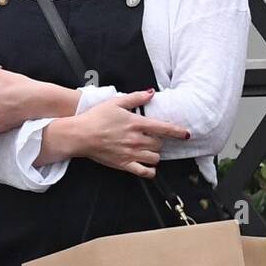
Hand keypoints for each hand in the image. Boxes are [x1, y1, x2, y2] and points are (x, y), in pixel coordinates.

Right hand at [69, 89, 190, 176]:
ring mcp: (131, 153)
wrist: (79, 135)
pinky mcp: (124, 164)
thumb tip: (151, 93)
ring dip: (154, 154)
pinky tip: (148, 166)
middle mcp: (136, 140)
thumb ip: (135, 98)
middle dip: (158, 141)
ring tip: (147, 150)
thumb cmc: (95, 118)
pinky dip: (150, 171)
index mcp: (136, 124)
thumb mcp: (115, 102)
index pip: (164, 128)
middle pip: (159, 144)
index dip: (178, 132)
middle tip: (150, 139)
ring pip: (154, 158)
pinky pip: (144, 172)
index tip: (186, 134)